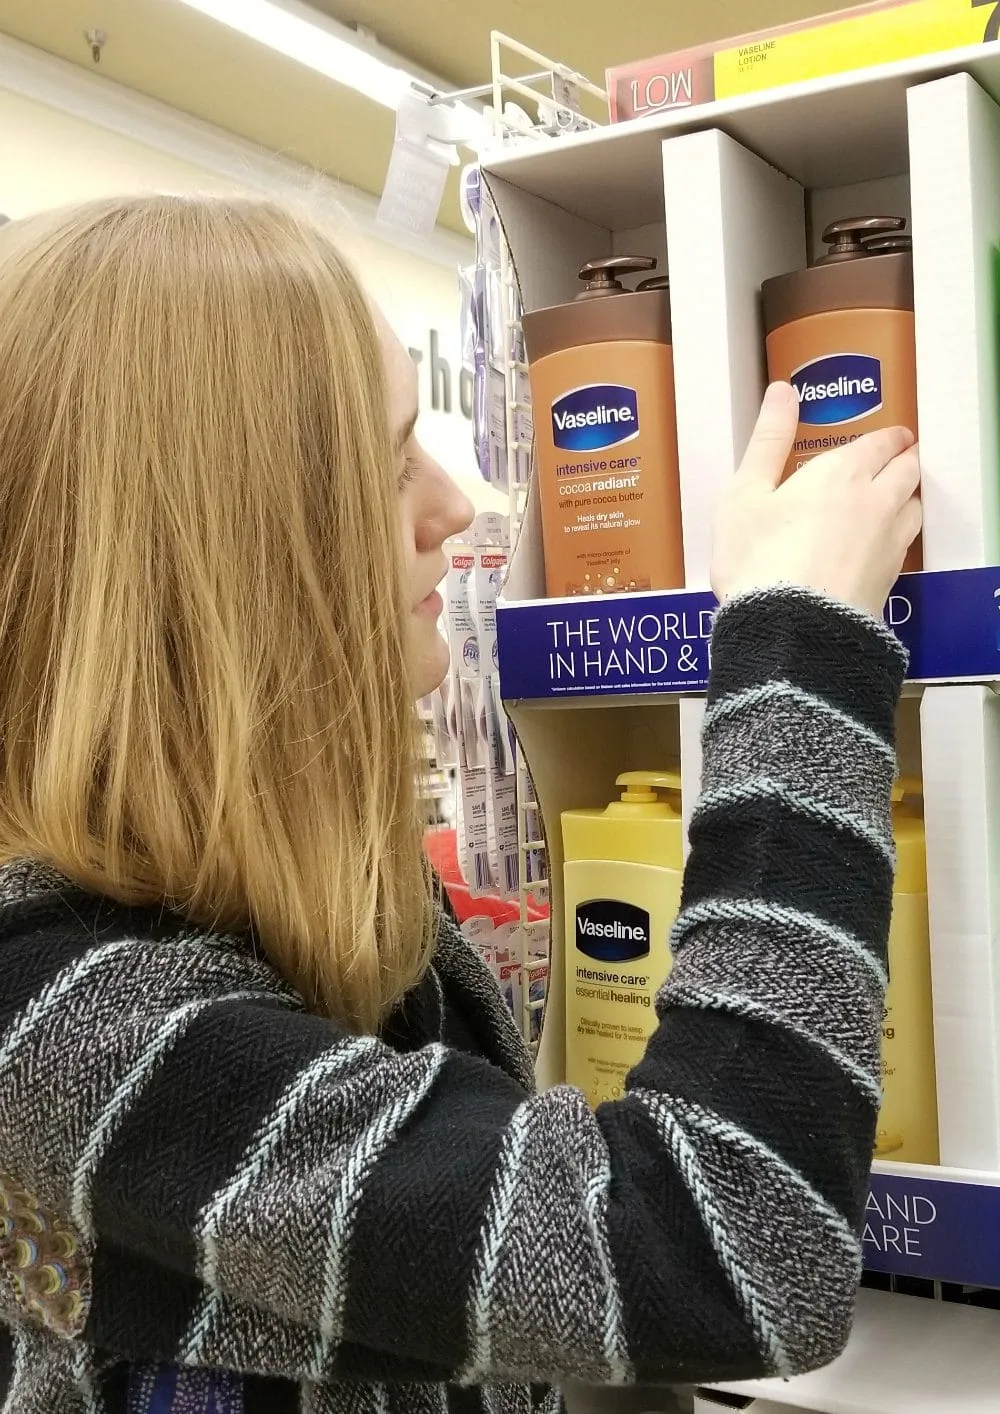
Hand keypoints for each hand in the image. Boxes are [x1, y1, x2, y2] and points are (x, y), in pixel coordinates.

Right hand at [711, 382, 921, 617]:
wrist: (789, 630)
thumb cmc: (758, 559)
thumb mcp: (745, 494)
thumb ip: (768, 440)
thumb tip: (782, 391)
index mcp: (841, 472)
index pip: (882, 442)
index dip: (889, 437)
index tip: (893, 436)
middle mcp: (876, 501)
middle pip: (908, 470)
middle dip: (906, 459)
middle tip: (899, 458)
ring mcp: (888, 543)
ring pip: (914, 507)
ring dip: (909, 496)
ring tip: (896, 498)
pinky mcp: (888, 580)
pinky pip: (906, 545)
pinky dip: (900, 535)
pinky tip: (883, 543)